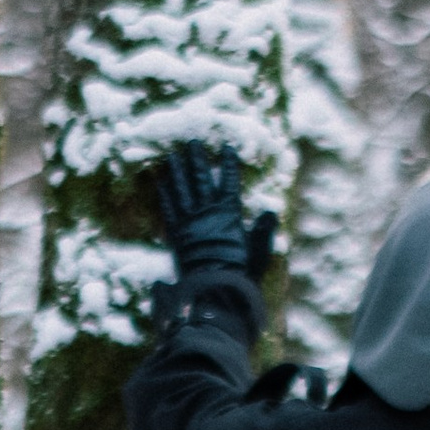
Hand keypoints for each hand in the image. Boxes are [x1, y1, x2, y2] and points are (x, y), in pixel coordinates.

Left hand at [155, 141, 255, 278]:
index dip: (229, 163)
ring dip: (176, 171)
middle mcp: (208, 211)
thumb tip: (269, 211)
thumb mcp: (259, 249)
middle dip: (197, 159)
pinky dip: (164, 194)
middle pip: (201, 178)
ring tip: (172, 155)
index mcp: (229, 211)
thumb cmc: (240, 270)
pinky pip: (169, 208)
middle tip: (193, 142)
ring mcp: (190, 220)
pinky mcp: (176, 232)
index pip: (230, 180)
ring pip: (181, 188)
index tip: (227, 147)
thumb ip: (263, 229)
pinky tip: (160, 181)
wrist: (215, 287)